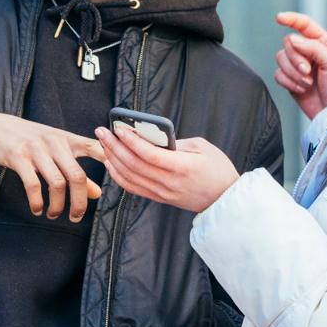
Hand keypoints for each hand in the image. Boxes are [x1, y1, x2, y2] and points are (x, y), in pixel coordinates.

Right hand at [0, 110, 106, 221]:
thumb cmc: (29, 140)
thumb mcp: (55, 150)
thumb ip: (76, 170)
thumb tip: (98, 193)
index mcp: (67, 139)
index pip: (95, 147)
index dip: (109, 161)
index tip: (118, 177)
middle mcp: (55, 143)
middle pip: (77, 176)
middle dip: (80, 201)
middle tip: (76, 217)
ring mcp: (36, 149)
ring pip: (57, 183)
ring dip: (57, 205)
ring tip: (53, 214)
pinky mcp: (18, 157)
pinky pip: (33, 184)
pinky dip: (37, 202)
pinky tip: (37, 209)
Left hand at [97, 126, 239, 212]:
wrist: (224, 198)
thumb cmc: (217, 169)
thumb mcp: (203, 147)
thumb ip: (177, 143)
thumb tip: (152, 138)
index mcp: (183, 167)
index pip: (150, 155)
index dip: (132, 141)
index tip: (120, 128)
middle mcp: (169, 183)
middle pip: (134, 165)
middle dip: (115, 146)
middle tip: (103, 131)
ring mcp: (162, 193)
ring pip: (130, 177)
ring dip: (113, 159)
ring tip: (104, 143)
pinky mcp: (159, 198)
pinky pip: (133, 188)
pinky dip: (118, 176)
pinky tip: (111, 163)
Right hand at [273, 12, 326, 119]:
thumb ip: (314, 48)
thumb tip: (293, 39)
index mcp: (324, 42)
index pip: (305, 24)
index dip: (291, 19)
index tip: (279, 18)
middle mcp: (310, 51)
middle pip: (289, 42)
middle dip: (296, 58)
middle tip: (307, 71)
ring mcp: (299, 65)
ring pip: (280, 58)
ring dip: (293, 72)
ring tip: (308, 83)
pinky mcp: (290, 79)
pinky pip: (278, 74)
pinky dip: (288, 82)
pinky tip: (301, 89)